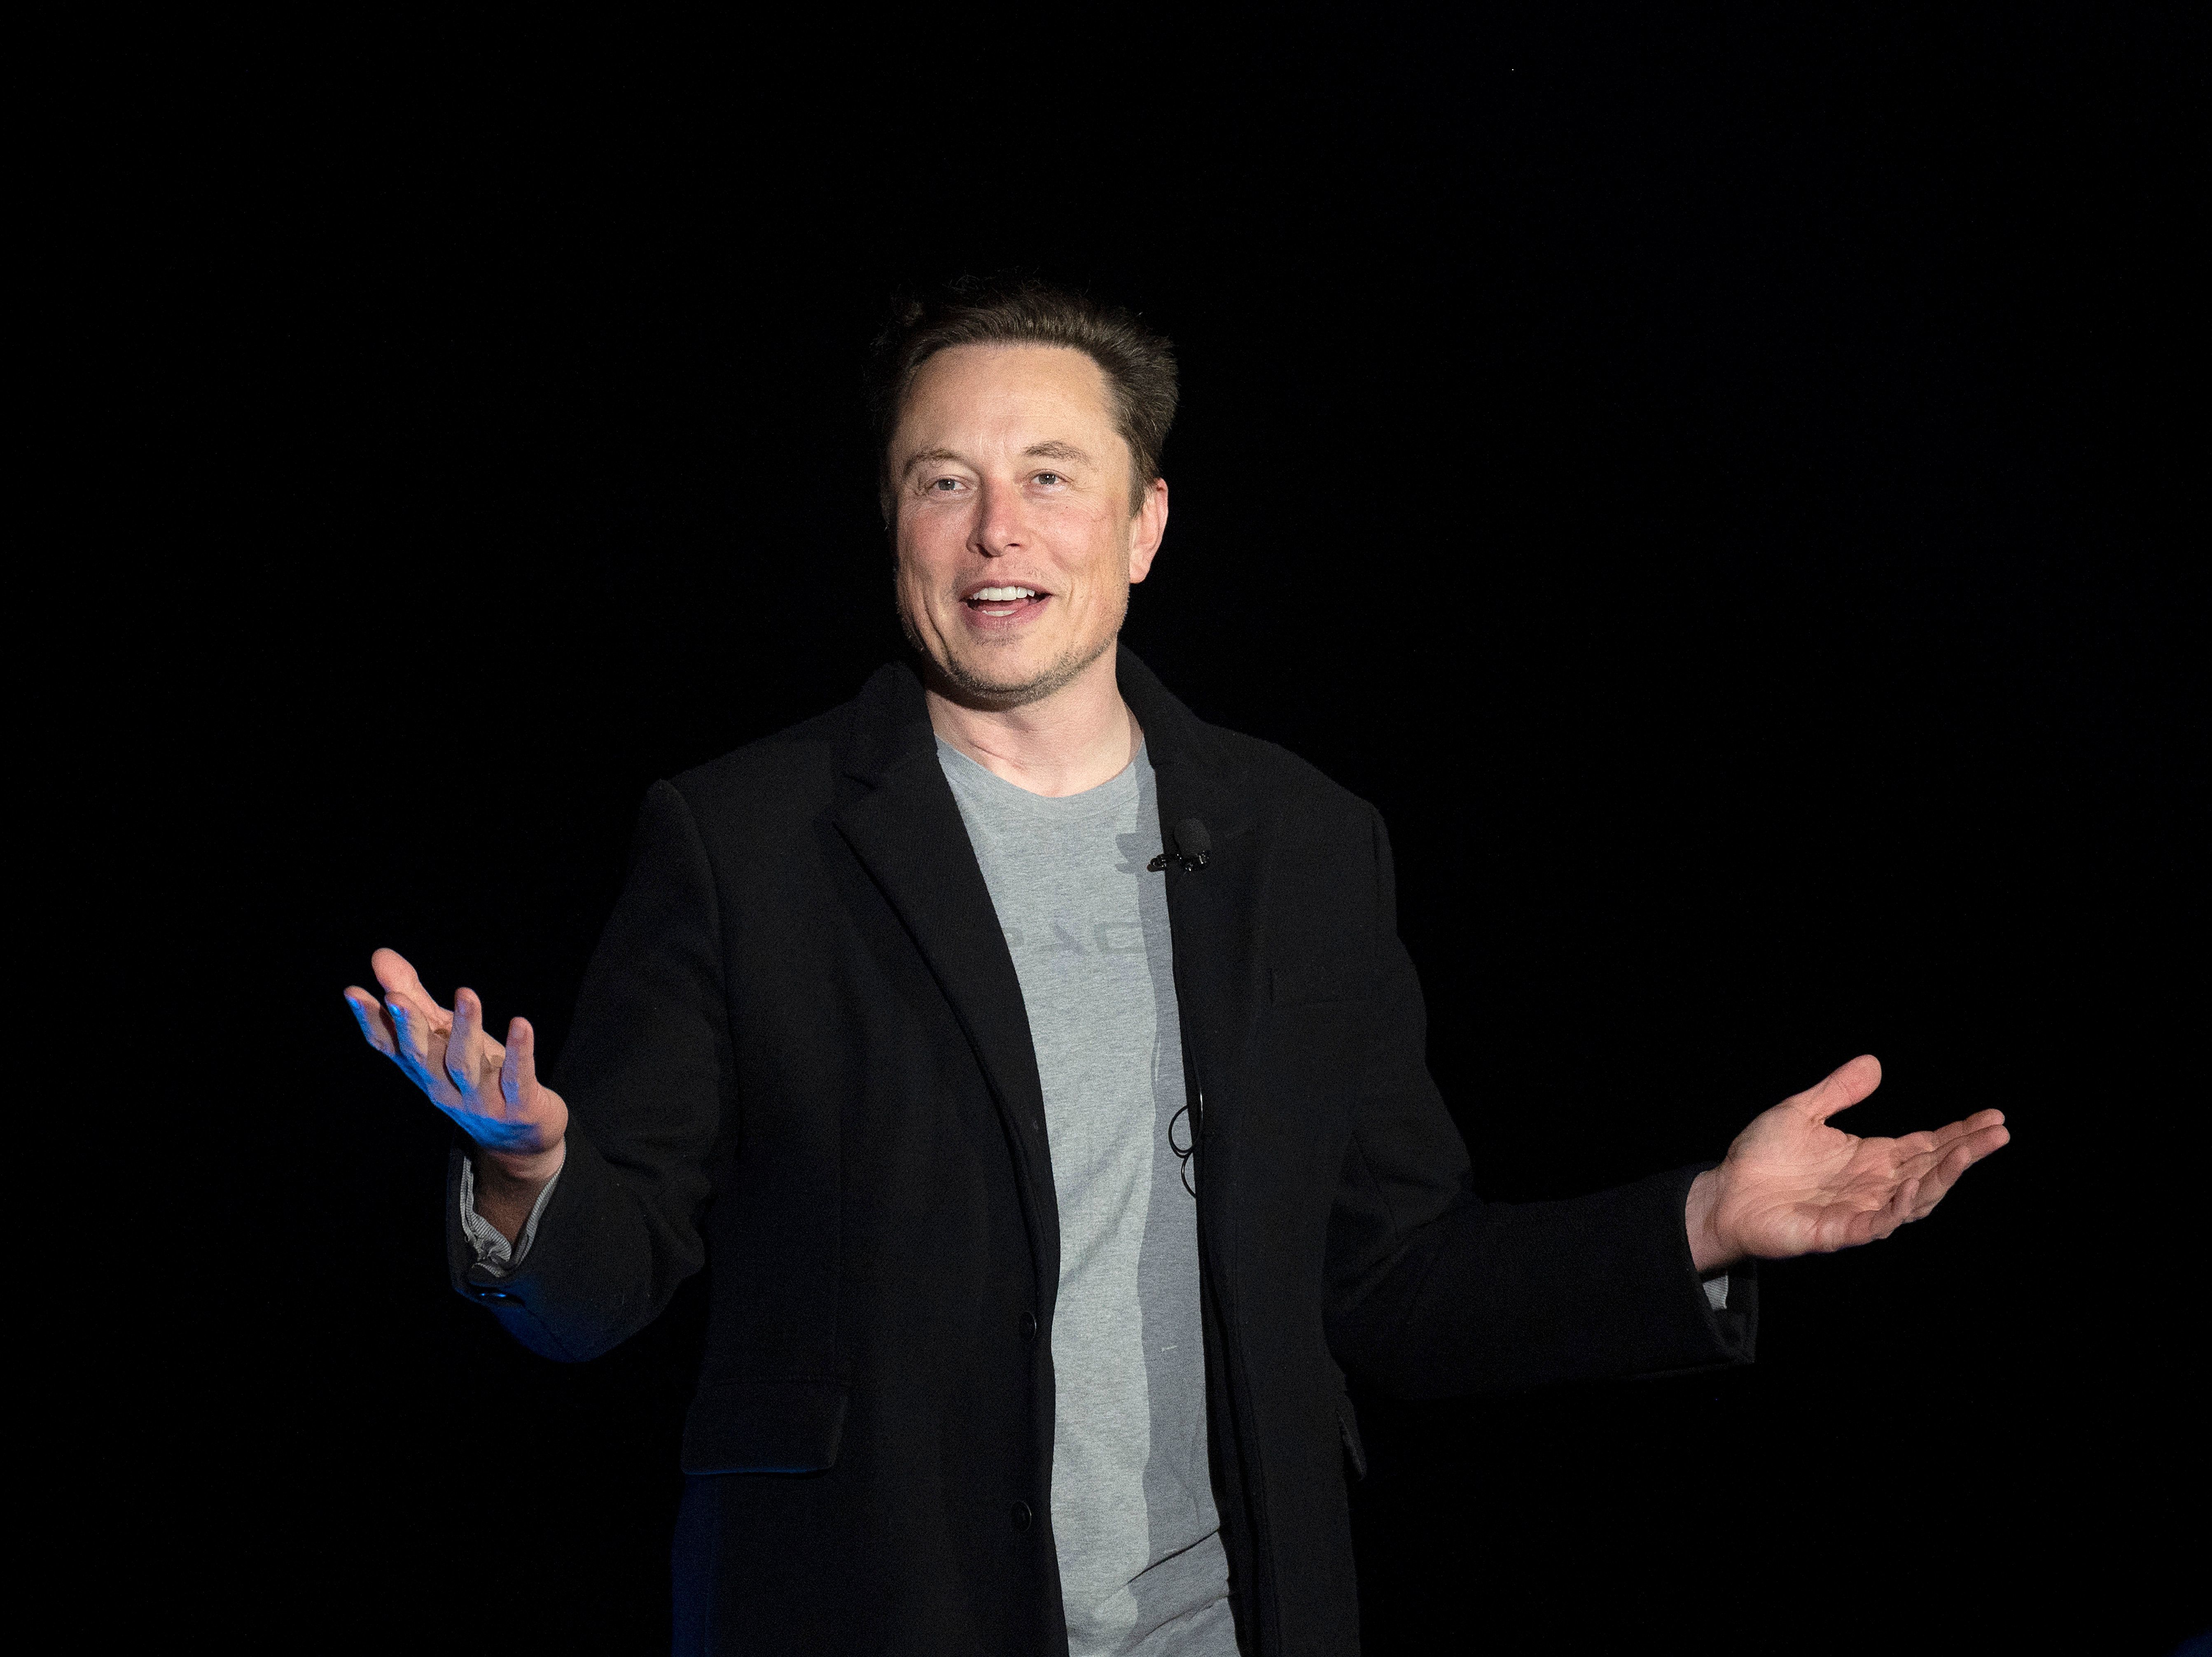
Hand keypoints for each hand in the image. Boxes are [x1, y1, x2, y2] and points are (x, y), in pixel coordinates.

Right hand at [344, 948, 567, 1235]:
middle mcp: (444, 1087)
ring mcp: (481, 1100)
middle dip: (409, 1027)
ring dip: (466, 1029)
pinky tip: (521, 1024)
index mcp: (424, 1069)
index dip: (371, 1021)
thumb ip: (416, 999)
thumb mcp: (446, 1038)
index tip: (353, 992)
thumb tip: (380, 955)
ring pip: (465, 1065)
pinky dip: (519, 1052)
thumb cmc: (478, 1076)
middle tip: (396, 997)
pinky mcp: (518, 1105)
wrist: (519, 1138)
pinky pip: (517, 1077)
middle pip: (421, 1057)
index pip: (390, 1046)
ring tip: (467, 993)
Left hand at [1686, 1055, 2008, 1271]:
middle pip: (1931, 1169)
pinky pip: (1876, 1224)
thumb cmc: (1761, 1158)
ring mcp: (1859, 1210)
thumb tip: (1874, 1063)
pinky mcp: (1837, 1232)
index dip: (1960, 1133)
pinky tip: (1914, 1190)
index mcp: (1870, 1158)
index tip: (1992, 1117)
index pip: (1926, 1145)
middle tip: (1998, 1132)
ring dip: (1942, 1178)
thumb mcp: (1800, 1112)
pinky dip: (1897, 1209)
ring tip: (1966, 1154)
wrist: (1725, 1193)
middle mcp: (1873, 1185)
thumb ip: (1838, 1091)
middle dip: (1966, 1152)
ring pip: (1914, 1199)